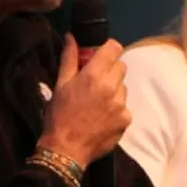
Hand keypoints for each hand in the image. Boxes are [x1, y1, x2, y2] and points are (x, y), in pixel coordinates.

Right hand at [37, 36, 128, 167]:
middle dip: (110, 70)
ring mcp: (121, 104)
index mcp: (94, 75)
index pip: (114, 48)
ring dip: (113, 90)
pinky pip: (124, 106)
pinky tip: (102, 117)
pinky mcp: (126, 119)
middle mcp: (111, 87)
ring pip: (123, 87)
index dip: (109, 49)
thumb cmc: (59, 115)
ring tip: (97, 103)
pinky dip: (116, 109)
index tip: (101, 56)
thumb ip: (69, 58)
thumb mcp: (60, 84)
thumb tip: (72, 37)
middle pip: (121, 67)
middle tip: (95, 83)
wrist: (66, 149)